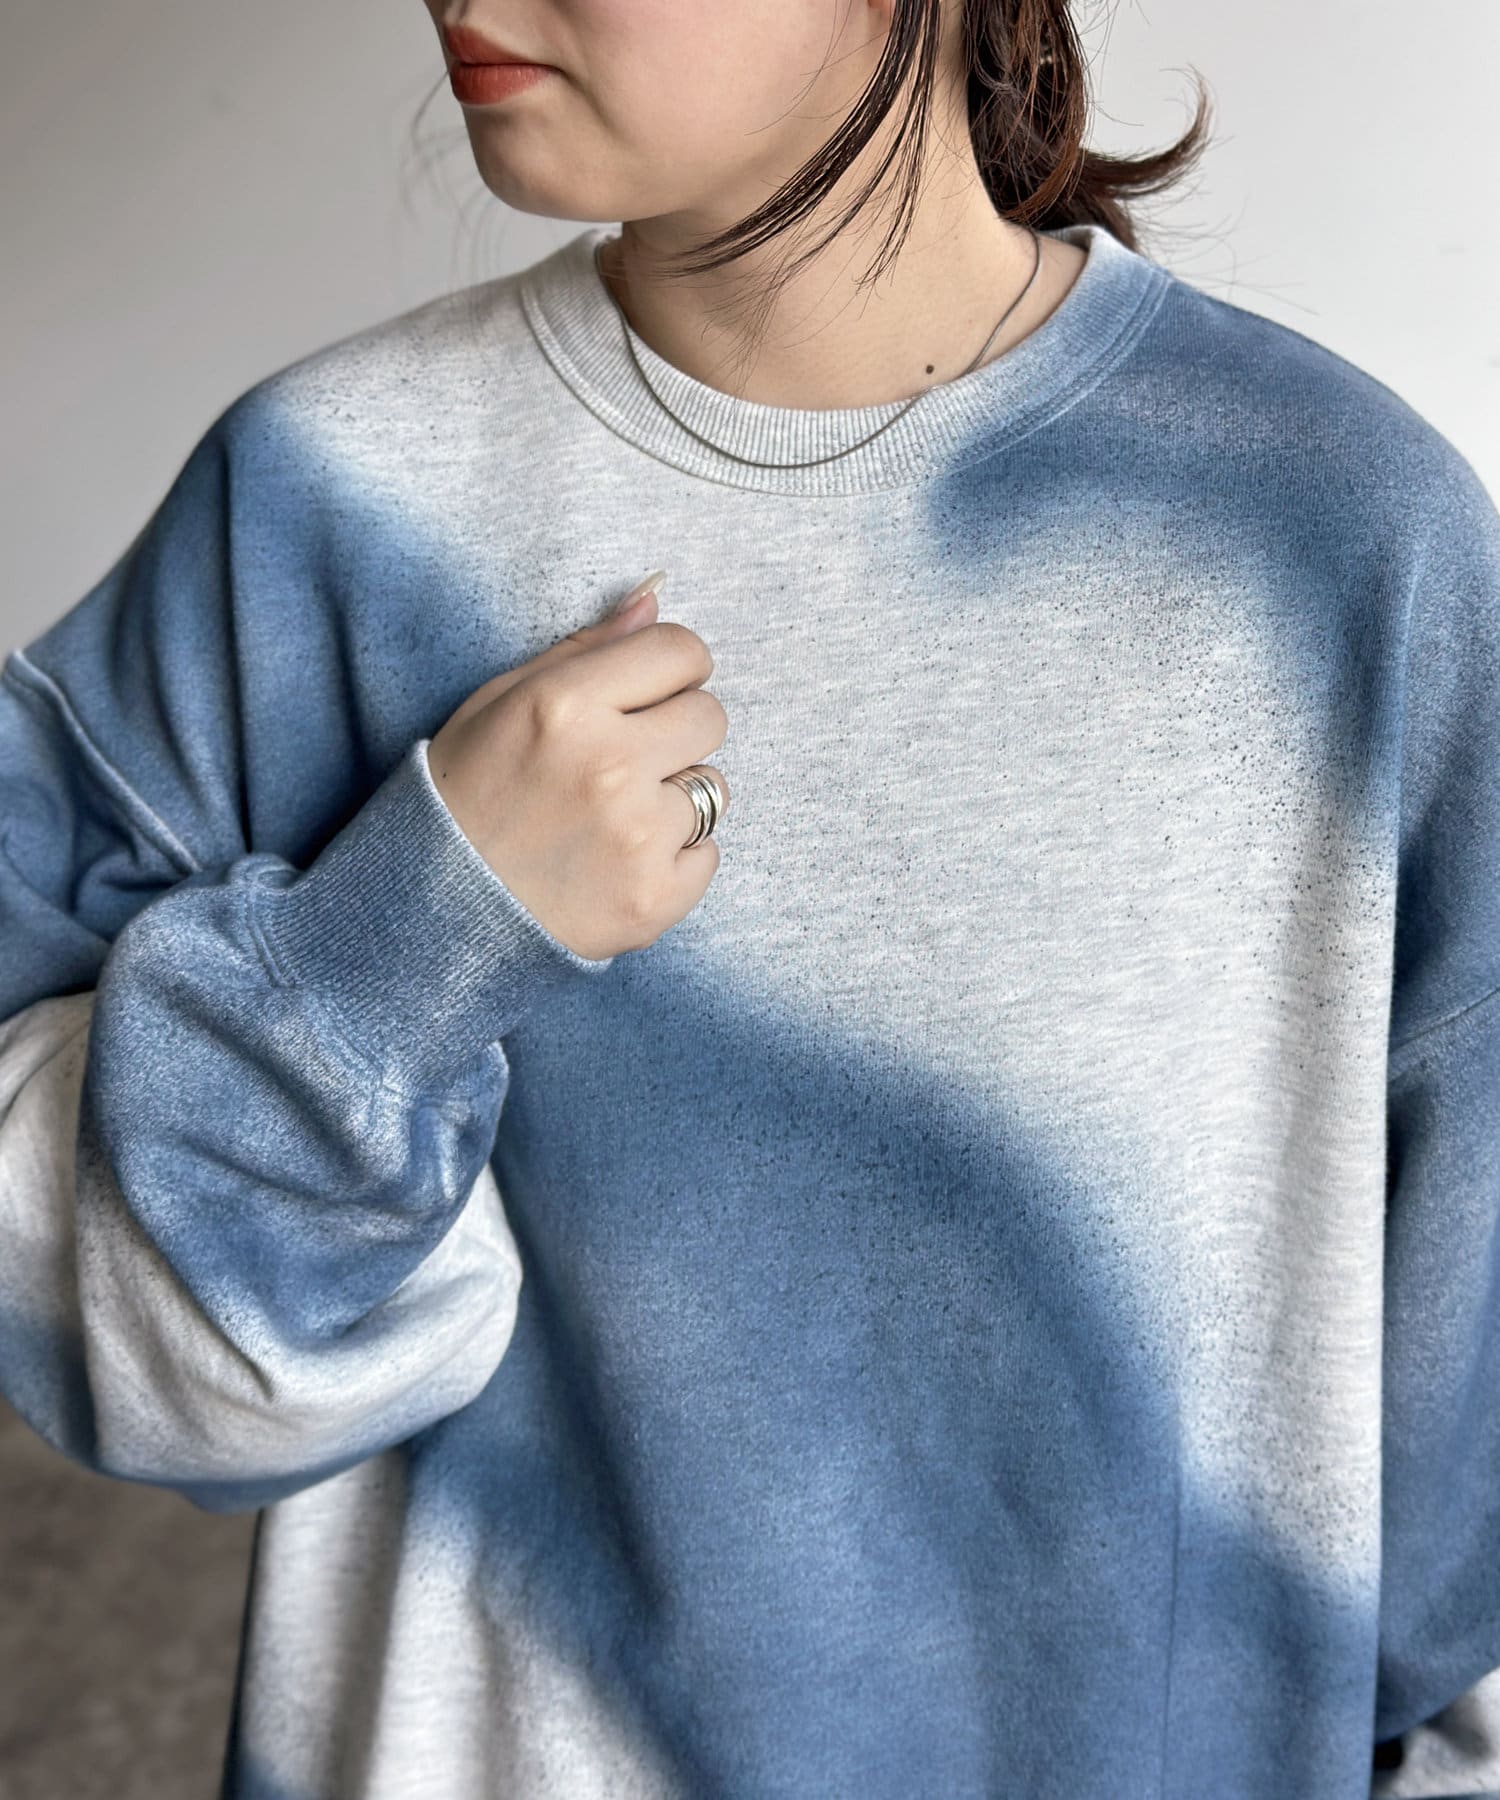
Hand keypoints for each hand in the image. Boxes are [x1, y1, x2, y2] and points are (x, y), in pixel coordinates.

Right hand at [427, 579, 729, 960]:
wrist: (436, 911)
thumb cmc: (466, 795)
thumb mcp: (501, 702)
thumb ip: (585, 649)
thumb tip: (654, 599)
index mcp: (566, 705)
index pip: (682, 651)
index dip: (671, 670)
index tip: (649, 695)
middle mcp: (608, 766)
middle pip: (710, 717)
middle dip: (675, 732)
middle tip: (625, 762)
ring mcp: (636, 837)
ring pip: (712, 788)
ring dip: (674, 799)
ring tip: (612, 820)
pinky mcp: (654, 898)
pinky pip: (709, 854)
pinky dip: (675, 860)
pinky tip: (619, 864)